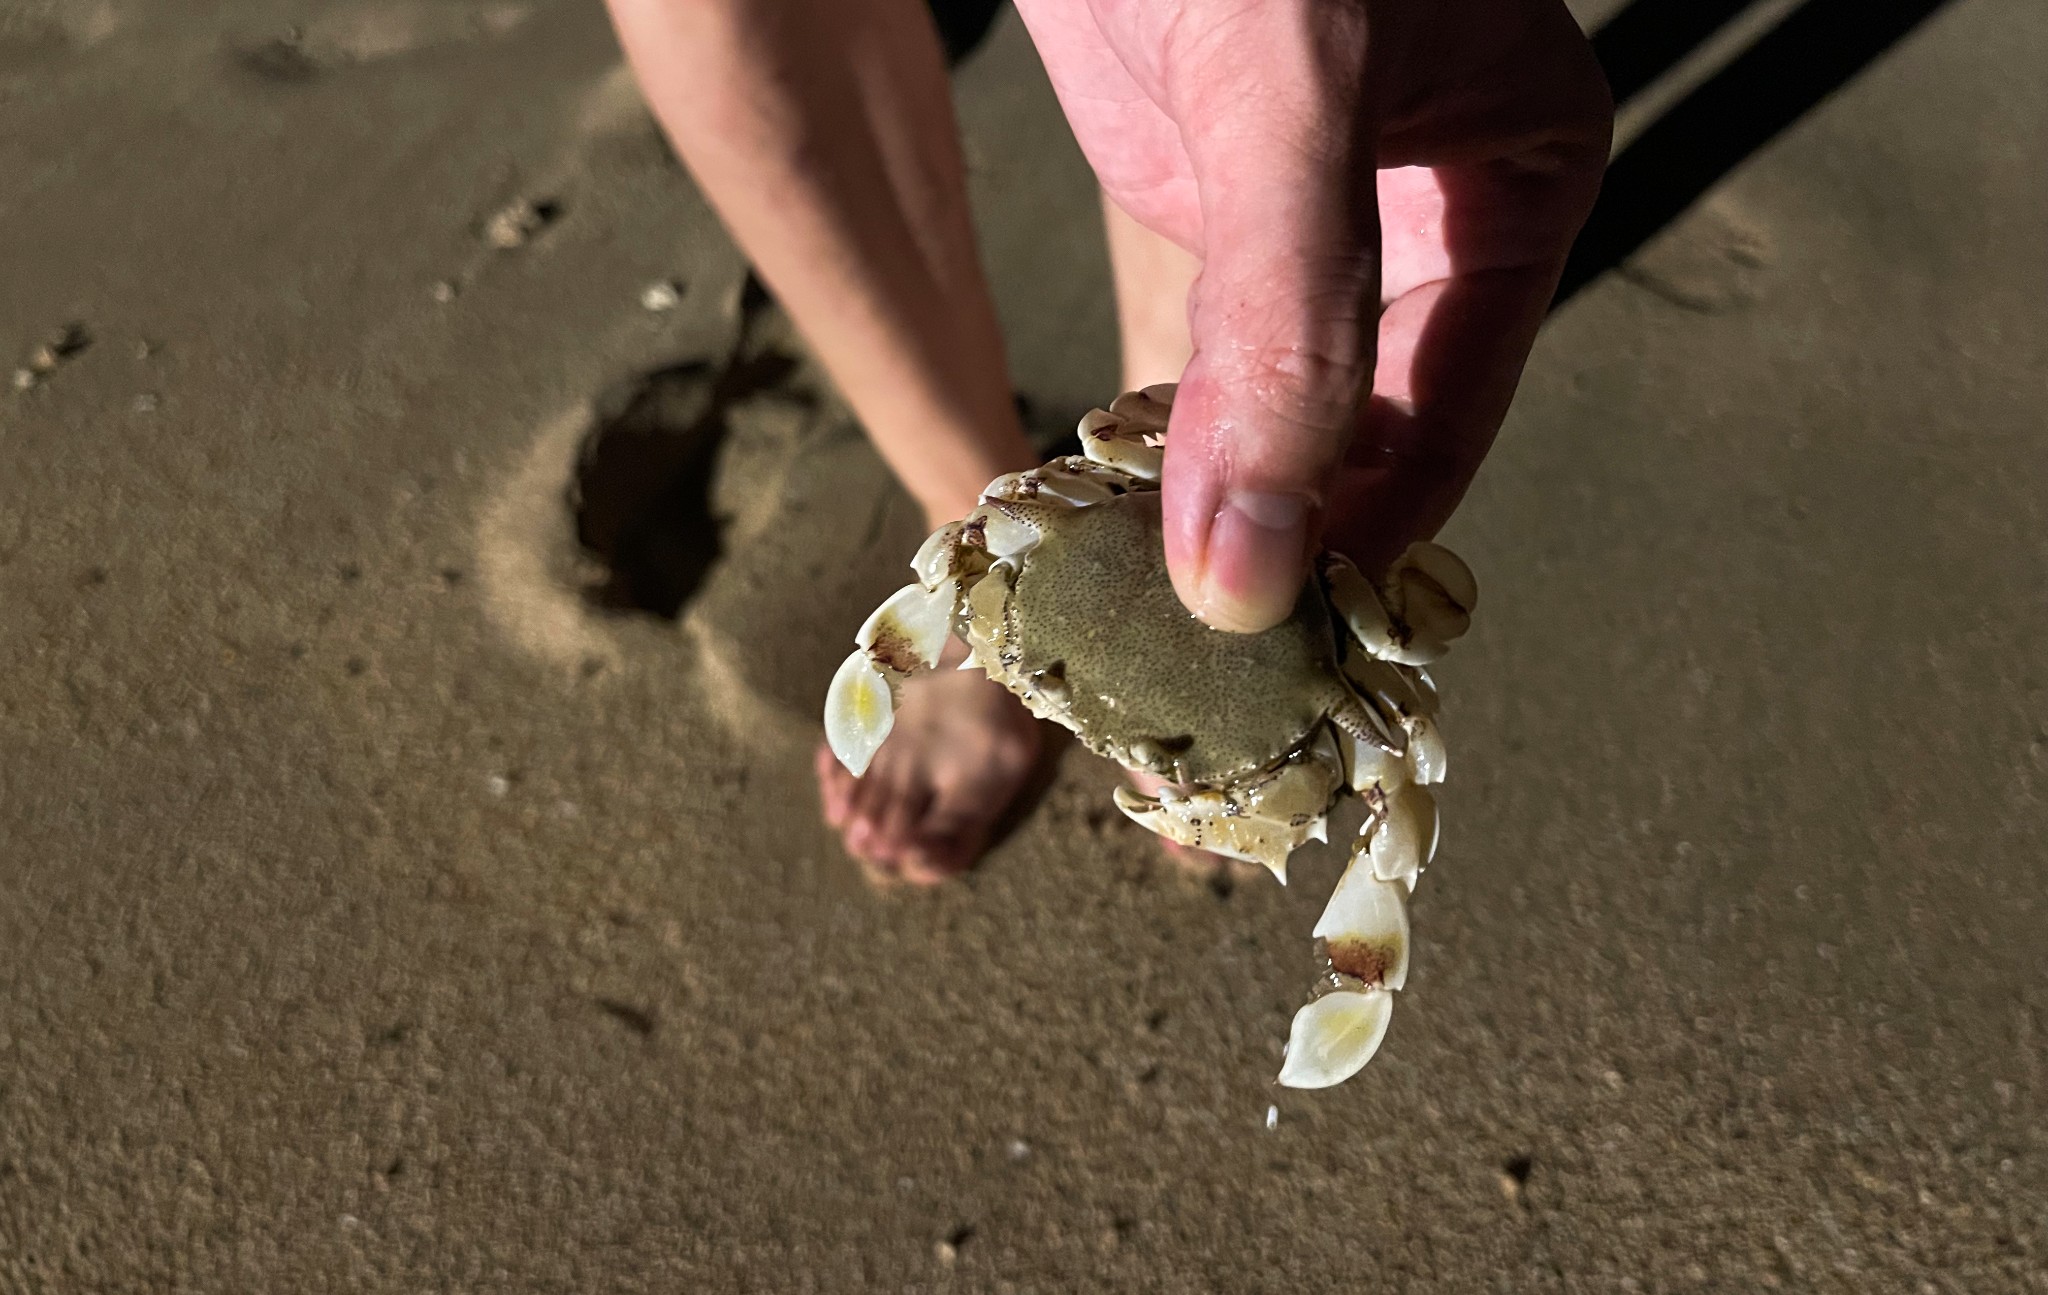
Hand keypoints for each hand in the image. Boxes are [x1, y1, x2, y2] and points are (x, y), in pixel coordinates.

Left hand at [1012, 0, 1611, 628]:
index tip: (1278, 639)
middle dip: (1284, 530)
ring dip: (1210, 499)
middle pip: (1365, 429)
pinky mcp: (1212, 212)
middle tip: (1195, 654)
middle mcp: (1421, 220)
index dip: (1364, 530)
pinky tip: (1101, 506)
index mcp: (1511, 185)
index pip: (1449, 410)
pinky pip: (1199, 362)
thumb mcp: (1292, 102)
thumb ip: (1286, 324)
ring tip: (1137, 605)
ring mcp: (1310, 224)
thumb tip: (1249, 567)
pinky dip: (1153, 439)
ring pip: (1275, 408)